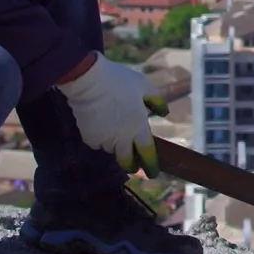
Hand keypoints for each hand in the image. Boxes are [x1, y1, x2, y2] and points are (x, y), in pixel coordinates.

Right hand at [55, 54, 160, 175]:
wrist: (88, 80)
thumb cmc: (119, 81)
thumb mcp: (143, 85)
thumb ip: (157, 100)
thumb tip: (164, 113)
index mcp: (138, 127)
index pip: (147, 153)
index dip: (151, 165)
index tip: (153, 173)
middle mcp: (122, 138)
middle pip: (127, 161)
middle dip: (131, 164)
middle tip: (132, 162)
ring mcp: (104, 139)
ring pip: (111, 150)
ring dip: (115, 146)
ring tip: (113, 132)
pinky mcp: (89, 137)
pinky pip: (97, 143)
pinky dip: (100, 139)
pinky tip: (99, 125)